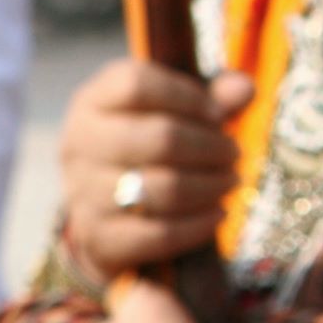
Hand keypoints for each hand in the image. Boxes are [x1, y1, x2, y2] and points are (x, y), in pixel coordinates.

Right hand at [57, 59, 251, 278]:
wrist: (109, 207)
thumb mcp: (178, 107)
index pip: (137, 85)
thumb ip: (214, 94)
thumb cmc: (151, 140)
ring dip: (210, 185)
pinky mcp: (98, 237)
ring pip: (162, 188)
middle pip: (159, 138)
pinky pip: (157, 233)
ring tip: (231, 181)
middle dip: (210, 146)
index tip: (218, 113)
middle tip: (234, 154)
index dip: (189, 97)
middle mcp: (78, 144)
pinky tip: (219, 213)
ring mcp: (82, 193)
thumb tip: (244, 90)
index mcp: (93, 100)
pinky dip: (198, 224)